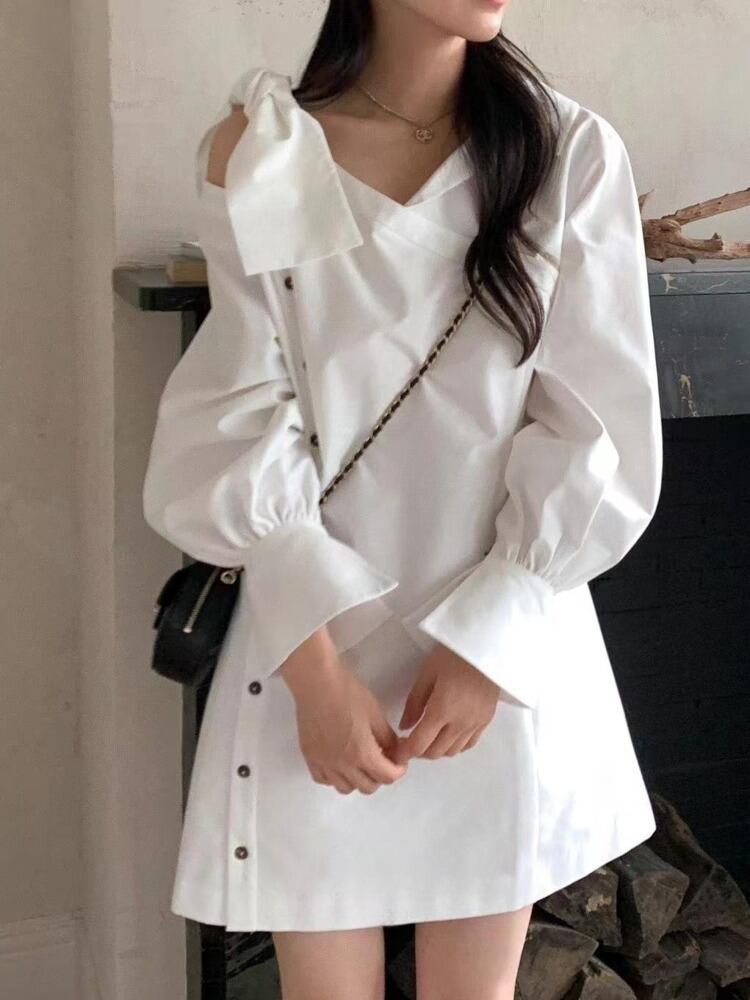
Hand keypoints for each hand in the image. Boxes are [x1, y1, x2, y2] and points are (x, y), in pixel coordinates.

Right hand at [280, 626, 408, 794]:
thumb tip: (395, 752)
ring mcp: (323, 763)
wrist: (316, 683)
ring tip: (360, 761)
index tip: (399, 760)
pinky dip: (335, 777)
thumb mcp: (376, 714)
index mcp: (362, 754)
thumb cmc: (348, 693)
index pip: (388, 777)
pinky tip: (339, 761)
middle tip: (382, 759)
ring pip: (345, 788)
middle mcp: (342, 765)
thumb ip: (388, 738)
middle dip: (380, 776)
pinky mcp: (309, 757)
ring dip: (358, 779)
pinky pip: (323, 780)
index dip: (399, 770)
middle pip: (368, 787)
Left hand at [391, 643, 500, 764]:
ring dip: (437, 750)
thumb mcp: (427, 673)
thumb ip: (414, 702)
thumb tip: (404, 726)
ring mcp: (476, 724)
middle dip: (419, 752)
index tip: (396, 753)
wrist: (488, 646)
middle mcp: (460, 723)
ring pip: (453, 752)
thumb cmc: (454, 655)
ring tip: (428, 737)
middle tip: (409, 742)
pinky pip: (469, 744)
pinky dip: (455, 746)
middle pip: (436, 752)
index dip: (405, 753)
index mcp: (442, 711)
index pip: (419, 744)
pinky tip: (448, 735)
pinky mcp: (487, 721)